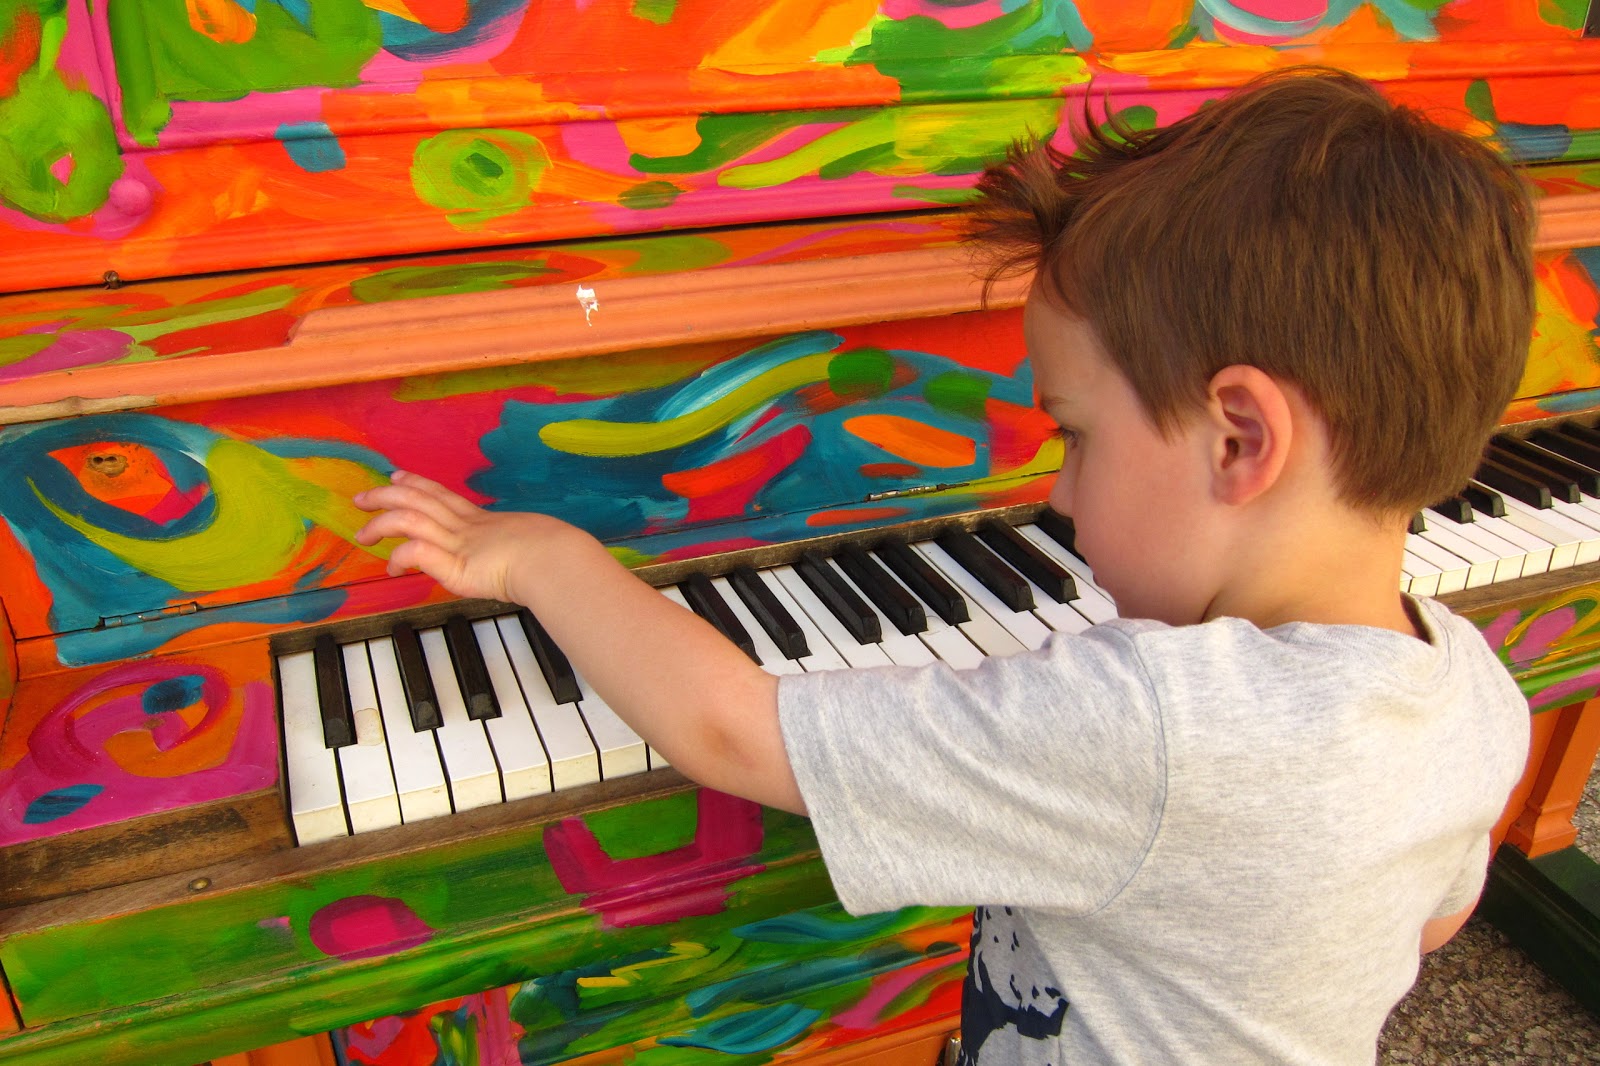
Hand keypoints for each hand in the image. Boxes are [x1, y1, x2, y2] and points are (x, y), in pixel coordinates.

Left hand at [353, 470, 564, 603]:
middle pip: (418, 499)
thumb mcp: (530, 544)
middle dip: (386, 494)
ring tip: (364, 534)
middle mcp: (465, 527)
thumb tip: (525, 556)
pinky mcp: (453, 565)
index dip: (417, 482)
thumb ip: (515, 548)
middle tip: (363, 497)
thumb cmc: (553, 555)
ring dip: (381, 523)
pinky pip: (415, 552)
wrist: (555, 560)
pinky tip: (393, 570)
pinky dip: (398, 557)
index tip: (397, 475)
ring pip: (409, 519)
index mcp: (481, 521)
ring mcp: (457, 544)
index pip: (442, 495)